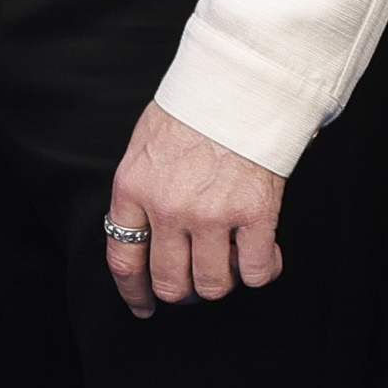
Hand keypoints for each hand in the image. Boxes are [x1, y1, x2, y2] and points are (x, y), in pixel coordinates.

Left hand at [99, 103, 289, 318]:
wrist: (238, 82)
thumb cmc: (194, 108)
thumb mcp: (145, 145)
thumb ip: (142, 189)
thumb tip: (145, 227)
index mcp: (134, 189)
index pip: (124, 259)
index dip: (134, 292)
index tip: (143, 305)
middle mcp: (167, 209)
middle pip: (170, 282)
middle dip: (183, 292)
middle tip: (194, 284)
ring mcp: (211, 214)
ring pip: (212, 284)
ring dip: (222, 282)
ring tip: (230, 265)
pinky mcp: (254, 214)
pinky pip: (255, 270)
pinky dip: (262, 272)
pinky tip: (264, 257)